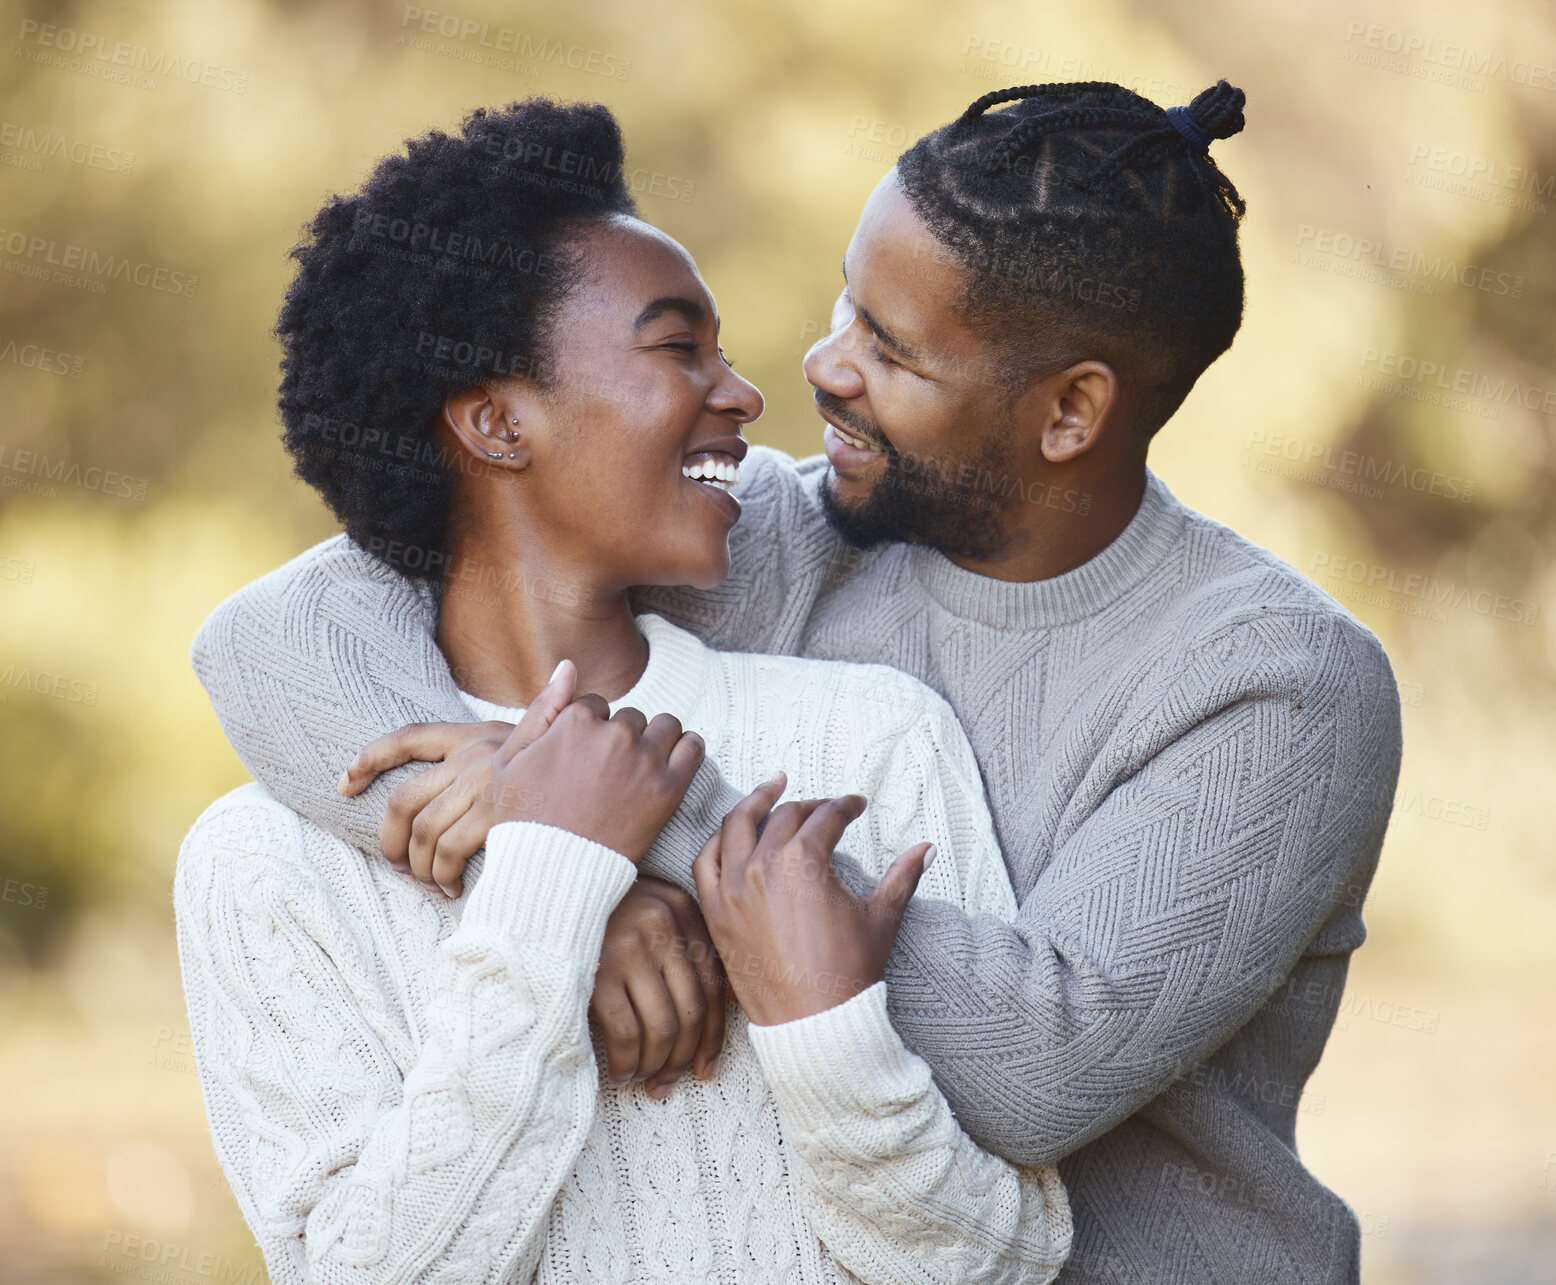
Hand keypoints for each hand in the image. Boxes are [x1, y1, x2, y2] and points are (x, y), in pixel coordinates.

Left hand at [337, 660, 576, 895]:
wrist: (610, 784)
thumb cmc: (575, 771)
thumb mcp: (549, 735)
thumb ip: (536, 717)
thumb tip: (561, 673)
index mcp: (476, 734)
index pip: (409, 738)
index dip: (370, 760)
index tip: (346, 783)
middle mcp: (473, 757)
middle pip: (403, 798)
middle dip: (388, 838)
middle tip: (394, 863)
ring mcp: (483, 787)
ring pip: (422, 832)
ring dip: (416, 865)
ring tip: (424, 882)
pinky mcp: (494, 817)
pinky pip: (448, 852)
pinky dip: (442, 875)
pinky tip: (451, 887)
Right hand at [488, 693, 704, 862]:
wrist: (551, 871)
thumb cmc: (523, 819)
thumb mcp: (511, 759)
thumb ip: (542, 708)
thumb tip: (568, 666)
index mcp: (575, 720)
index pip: (595, 706)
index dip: (589, 731)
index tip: (584, 758)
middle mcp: (614, 733)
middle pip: (630, 718)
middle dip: (622, 738)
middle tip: (609, 774)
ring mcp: (644, 760)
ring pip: (665, 726)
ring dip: (656, 740)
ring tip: (640, 769)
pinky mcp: (669, 789)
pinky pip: (693, 748)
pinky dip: (686, 750)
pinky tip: (672, 765)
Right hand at [590, 876, 727, 1097]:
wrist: (542, 895)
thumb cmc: (600, 912)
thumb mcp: (650, 913)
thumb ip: (681, 948)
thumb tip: (716, 1015)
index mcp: (683, 910)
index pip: (713, 984)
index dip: (712, 1035)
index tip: (705, 1068)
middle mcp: (663, 924)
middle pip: (692, 1010)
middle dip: (682, 1058)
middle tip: (666, 1084)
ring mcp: (631, 946)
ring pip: (663, 1027)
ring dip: (654, 1065)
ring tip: (641, 1078)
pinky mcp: (598, 971)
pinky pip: (626, 1033)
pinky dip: (626, 1061)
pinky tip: (618, 1073)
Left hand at [693, 774, 933, 1025]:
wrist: (817, 1024)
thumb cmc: (850, 973)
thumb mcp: (882, 917)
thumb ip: (902, 876)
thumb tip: (926, 849)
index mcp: (804, 861)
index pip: (826, 817)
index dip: (846, 807)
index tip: (856, 806)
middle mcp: (763, 866)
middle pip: (784, 816)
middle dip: (810, 806)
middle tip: (825, 809)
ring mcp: (733, 888)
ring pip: (736, 825)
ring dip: (755, 802)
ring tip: (771, 789)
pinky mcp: (715, 912)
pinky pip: (705, 862)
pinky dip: (716, 841)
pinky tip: (731, 834)